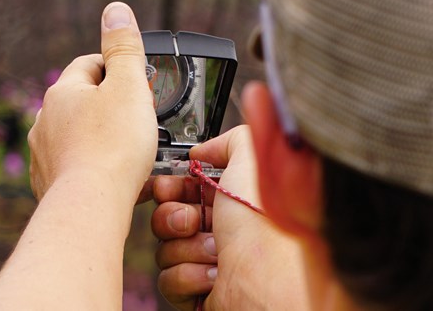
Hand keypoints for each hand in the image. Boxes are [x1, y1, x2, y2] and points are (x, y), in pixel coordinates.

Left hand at [28, 1, 156, 204]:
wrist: (90, 205)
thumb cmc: (112, 147)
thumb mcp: (128, 87)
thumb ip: (124, 47)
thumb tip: (115, 11)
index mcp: (62, 92)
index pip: (90, 65)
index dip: (118, 68)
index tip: (139, 81)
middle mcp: (45, 120)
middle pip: (82, 101)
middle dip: (110, 106)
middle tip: (140, 118)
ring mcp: (43, 152)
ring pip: (77, 135)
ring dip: (101, 138)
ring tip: (131, 151)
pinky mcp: (48, 183)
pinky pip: (75, 167)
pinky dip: (93, 168)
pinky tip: (116, 179)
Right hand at [151, 124, 308, 309]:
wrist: (268, 281)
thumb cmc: (265, 226)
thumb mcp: (252, 160)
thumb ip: (229, 140)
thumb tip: (203, 151)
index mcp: (230, 203)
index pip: (181, 190)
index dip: (169, 188)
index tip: (168, 188)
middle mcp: (220, 232)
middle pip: (166, 217)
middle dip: (172, 218)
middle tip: (192, 221)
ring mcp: (208, 263)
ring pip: (164, 249)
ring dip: (186, 249)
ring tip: (215, 252)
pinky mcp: (198, 292)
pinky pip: (168, 280)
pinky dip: (188, 276)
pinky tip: (214, 275)